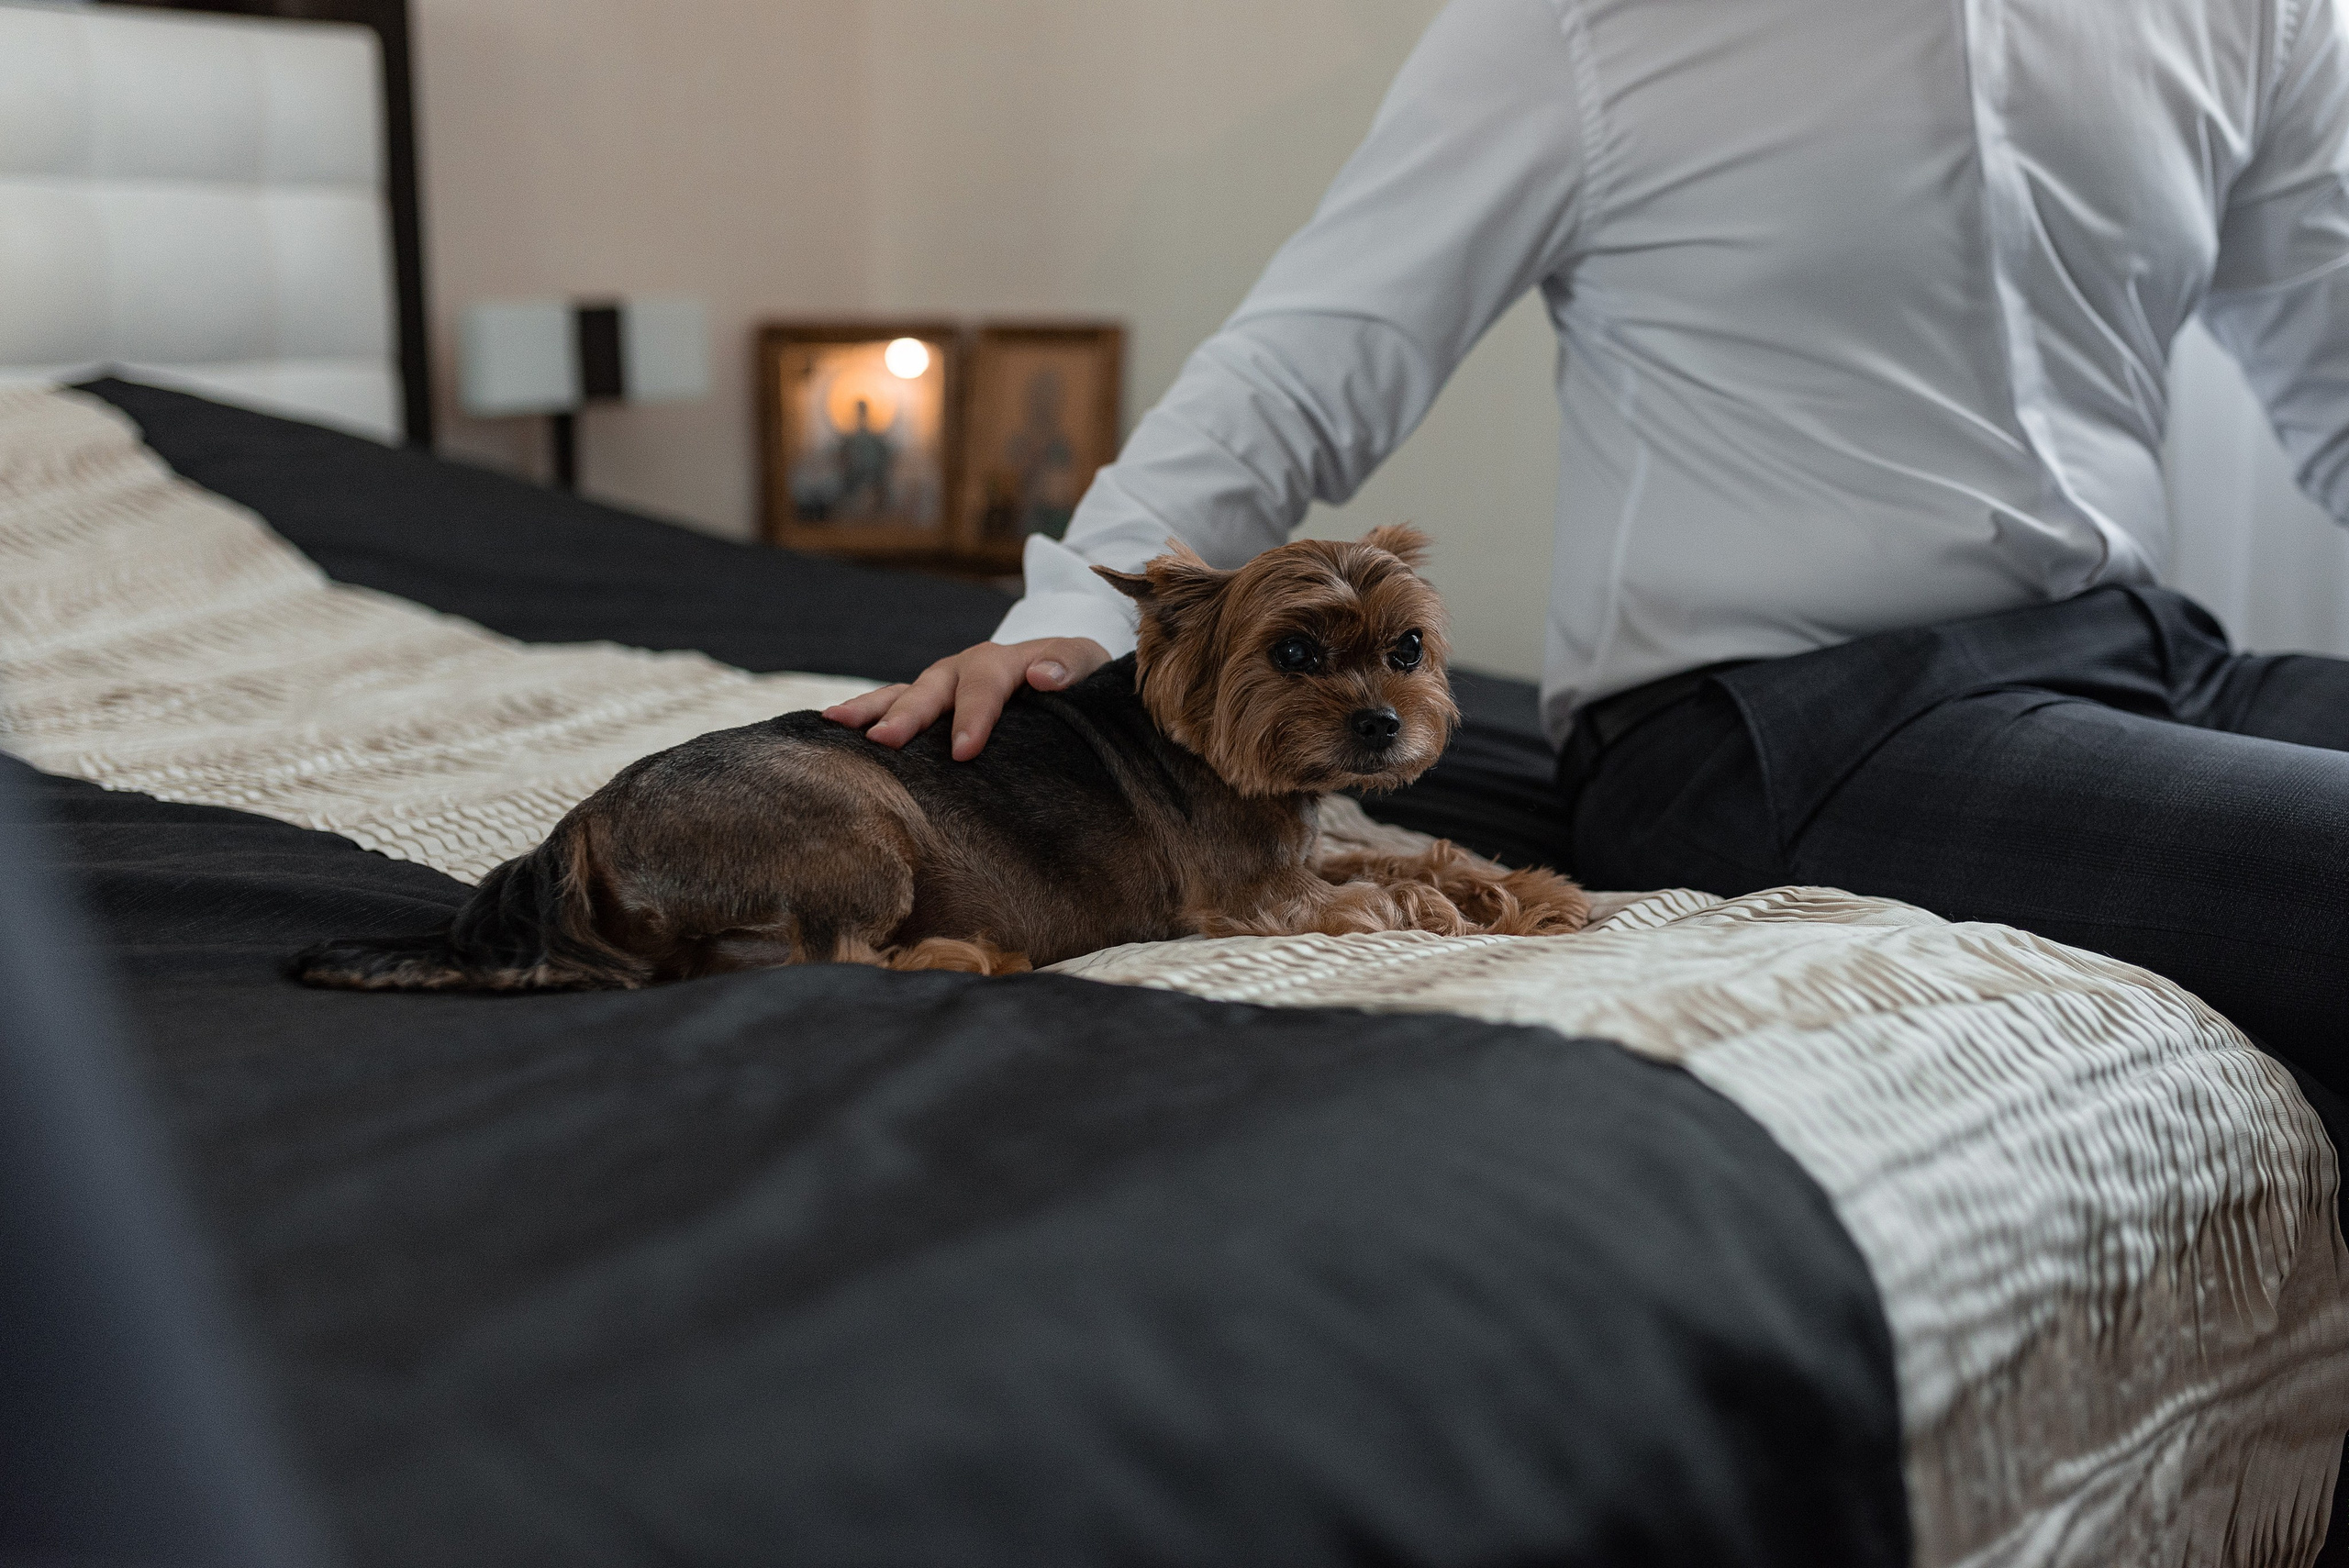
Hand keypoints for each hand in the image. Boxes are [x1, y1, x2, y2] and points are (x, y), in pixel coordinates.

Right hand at [822, 638, 1110, 760]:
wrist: (1061, 668)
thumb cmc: (1073, 674)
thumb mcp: (1085, 664)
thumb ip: (1069, 667)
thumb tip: (1043, 676)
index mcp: (1003, 662)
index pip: (986, 686)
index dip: (974, 717)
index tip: (964, 751)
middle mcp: (964, 669)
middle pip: (932, 688)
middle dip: (908, 714)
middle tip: (884, 741)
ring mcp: (940, 685)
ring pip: (902, 693)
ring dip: (870, 709)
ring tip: (835, 723)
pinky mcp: (927, 702)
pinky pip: (891, 705)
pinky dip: (864, 714)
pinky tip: (831, 731)